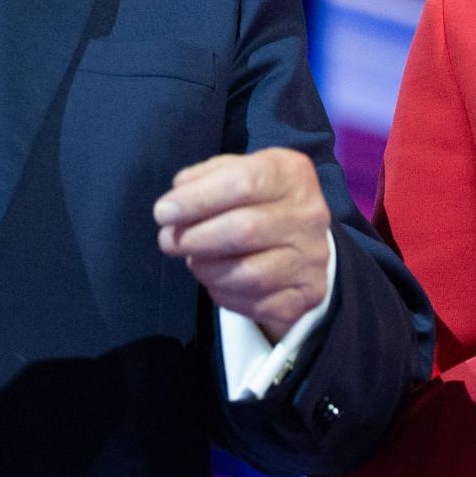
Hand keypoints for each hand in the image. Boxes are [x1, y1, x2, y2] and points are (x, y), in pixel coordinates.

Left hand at [155, 148, 330, 340]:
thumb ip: (204, 178)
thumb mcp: (235, 172)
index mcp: (292, 174)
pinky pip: (255, 304)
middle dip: (194, 237)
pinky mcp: (307, 295)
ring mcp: (312, 258)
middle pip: (244, 229)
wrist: (299, 240)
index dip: (197, 199)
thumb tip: (176, 200)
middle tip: (168, 241)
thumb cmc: (257, 199)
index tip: (163, 212)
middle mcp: (310, 215)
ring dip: (206, 269)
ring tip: (193, 259)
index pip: (243, 183)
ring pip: (247, 274)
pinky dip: (224, 294)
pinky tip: (216, 280)